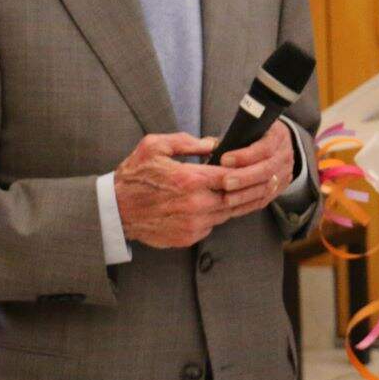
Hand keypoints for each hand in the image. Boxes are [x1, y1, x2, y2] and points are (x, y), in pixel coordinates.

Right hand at [113, 132, 258, 248]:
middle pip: (236, 197)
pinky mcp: (188, 237)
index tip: (258, 166)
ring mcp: (193, 224)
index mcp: (190, 179)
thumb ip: (188, 142)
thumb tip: (215, 143)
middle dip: (250, 188)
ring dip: (235, 203)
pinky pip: (211, 226)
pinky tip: (217, 205)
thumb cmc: (134, 176)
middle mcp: (196, 204)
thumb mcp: (155, 146)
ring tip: (245, 192)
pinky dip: (216, 216)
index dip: (248, 171)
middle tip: (263, 181)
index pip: (232, 175)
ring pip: (226, 213)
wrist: (114, 210)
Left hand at [218, 120, 295, 212]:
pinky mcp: (280, 188)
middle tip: (225, 183)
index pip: (264, 148)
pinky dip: (247, 205)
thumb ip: (230, 137)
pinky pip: (264, 200)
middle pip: (267, 170)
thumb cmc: (257, 135)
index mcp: (277, 135)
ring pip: (267, 188)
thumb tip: (208, 146)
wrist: (279, 144)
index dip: (245, 156)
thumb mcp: (248, 129)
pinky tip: (232, 207)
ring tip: (226, 199)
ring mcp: (285, 173)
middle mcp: (284, 155)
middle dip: (244, 178)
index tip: (224, 159)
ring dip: (245, 195)